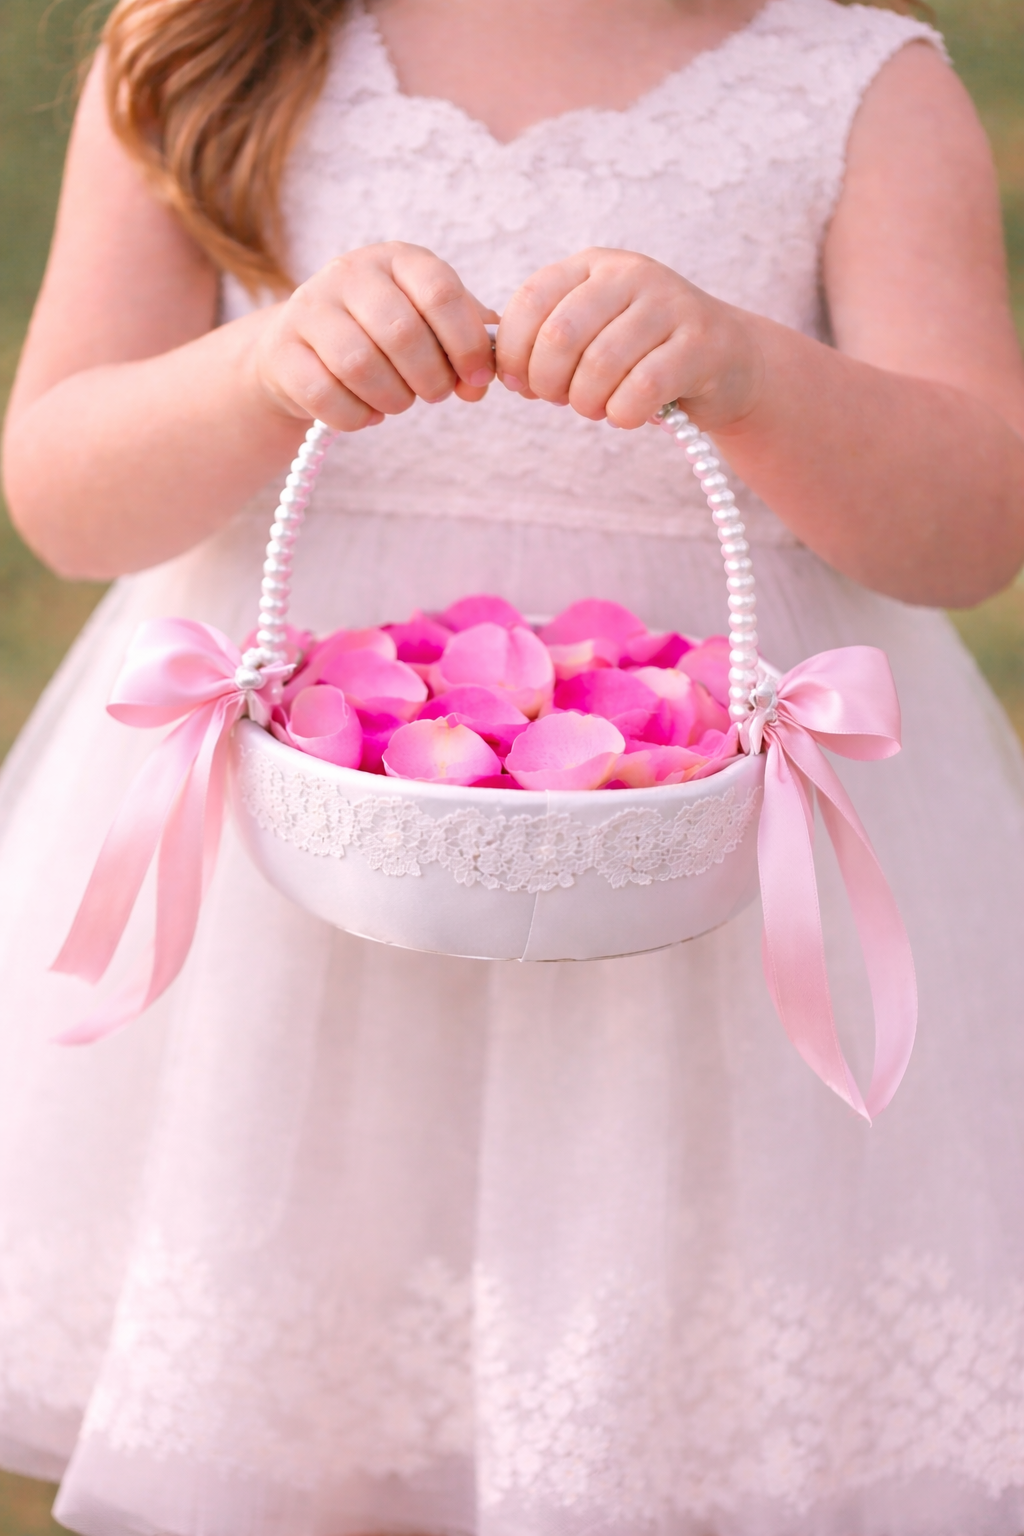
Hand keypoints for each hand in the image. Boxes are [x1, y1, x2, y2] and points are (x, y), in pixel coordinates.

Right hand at [253, 242, 497, 431]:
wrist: (303, 347)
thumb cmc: (382, 338)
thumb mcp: (430, 329)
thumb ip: (465, 349)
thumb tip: (479, 381)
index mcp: (398, 260)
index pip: (441, 293)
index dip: (467, 342)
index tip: (476, 377)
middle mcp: (350, 272)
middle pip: (401, 332)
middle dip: (429, 378)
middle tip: (433, 394)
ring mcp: (310, 307)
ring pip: (360, 365)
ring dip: (392, 399)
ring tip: (399, 402)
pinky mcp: (282, 349)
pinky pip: (325, 395)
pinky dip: (356, 416)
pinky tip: (366, 413)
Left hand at [497, 248, 764, 429]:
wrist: (728, 362)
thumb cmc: (643, 355)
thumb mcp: (592, 333)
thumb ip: (545, 341)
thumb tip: (499, 372)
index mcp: (593, 265)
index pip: (531, 300)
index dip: (513, 352)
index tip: (519, 384)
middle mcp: (631, 274)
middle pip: (560, 336)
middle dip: (547, 383)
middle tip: (560, 400)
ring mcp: (670, 305)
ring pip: (600, 365)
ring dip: (587, 403)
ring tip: (596, 408)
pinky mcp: (701, 343)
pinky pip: (642, 388)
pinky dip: (623, 414)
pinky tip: (626, 415)